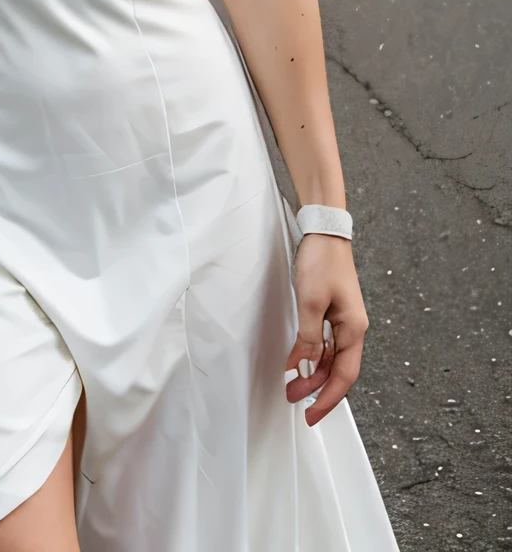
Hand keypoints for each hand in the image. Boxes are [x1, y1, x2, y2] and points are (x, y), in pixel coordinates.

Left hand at [284, 234, 368, 425]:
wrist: (324, 231)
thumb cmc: (322, 262)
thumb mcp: (311, 302)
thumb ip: (309, 337)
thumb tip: (305, 366)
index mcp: (354, 329)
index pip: (344, 375)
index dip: (328, 399)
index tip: (312, 415)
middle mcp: (353, 328)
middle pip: (338, 369)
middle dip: (317, 389)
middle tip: (294, 401)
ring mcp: (343, 319)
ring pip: (331, 357)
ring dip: (313, 372)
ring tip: (292, 385)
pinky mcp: (333, 310)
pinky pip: (325, 342)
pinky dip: (313, 354)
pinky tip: (299, 360)